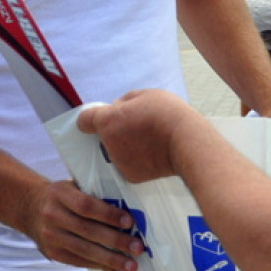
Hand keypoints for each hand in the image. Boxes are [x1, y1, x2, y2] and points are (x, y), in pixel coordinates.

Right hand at [27, 178, 145, 270]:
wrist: (31, 208)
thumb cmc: (63, 196)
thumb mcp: (73, 186)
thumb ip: (95, 193)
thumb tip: (129, 207)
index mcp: (60, 194)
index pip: (86, 206)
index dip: (108, 214)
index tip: (129, 222)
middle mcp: (53, 215)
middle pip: (88, 231)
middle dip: (116, 241)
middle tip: (138, 247)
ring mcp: (51, 236)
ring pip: (84, 250)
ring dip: (111, 259)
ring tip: (132, 265)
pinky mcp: (52, 253)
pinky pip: (79, 261)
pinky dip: (99, 265)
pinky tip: (116, 269)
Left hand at [78, 90, 199, 183]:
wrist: (187, 142)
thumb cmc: (167, 114)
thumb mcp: (145, 95)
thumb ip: (125, 101)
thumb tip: (117, 108)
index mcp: (107, 120)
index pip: (83, 120)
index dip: (91, 118)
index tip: (101, 119)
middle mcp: (108, 143)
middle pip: (104, 136)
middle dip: (115, 131)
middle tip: (136, 127)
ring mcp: (118, 162)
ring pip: (116, 151)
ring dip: (126, 146)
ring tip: (148, 141)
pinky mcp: (130, 176)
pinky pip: (129, 164)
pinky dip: (137, 160)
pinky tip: (152, 153)